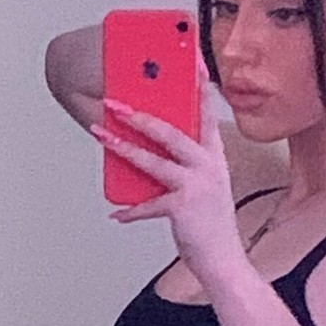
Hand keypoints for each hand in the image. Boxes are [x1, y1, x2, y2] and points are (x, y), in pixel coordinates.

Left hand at [90, 57, 246, 285]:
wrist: (224, 262)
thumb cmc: (210, 226)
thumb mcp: (204, 189)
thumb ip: (184, 168)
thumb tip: (150, 153)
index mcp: (214, 158)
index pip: (206, 115)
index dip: (198, 88)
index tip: (190, 64)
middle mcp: (208, 166)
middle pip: (171, 131)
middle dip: (140, 114)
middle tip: (115, 102)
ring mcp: (196, 185)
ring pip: (153, 159)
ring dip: (122, 147)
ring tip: (100, 134)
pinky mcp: (183, 206)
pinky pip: (148, 204)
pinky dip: (131, 210)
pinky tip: (117, 212)